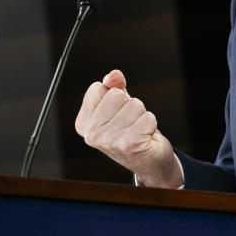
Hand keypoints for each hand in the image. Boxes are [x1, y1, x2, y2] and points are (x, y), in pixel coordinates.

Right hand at [74, 69, 182, 187]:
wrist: (148, 161)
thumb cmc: (132, 131)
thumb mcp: (120, 106)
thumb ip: (114, 87)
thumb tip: (113, 74)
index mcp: (83, 123)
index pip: (97, 88)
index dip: (114, 96)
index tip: (117, 112)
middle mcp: (92, 134)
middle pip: (117, 94)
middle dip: (130, 105)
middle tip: (130, 123)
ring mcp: (109, 140)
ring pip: (135, 104)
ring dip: (141, 115)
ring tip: (138, 130)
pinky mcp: (130, 144)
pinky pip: (148, 117)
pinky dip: (151, 124)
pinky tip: (145, 137)